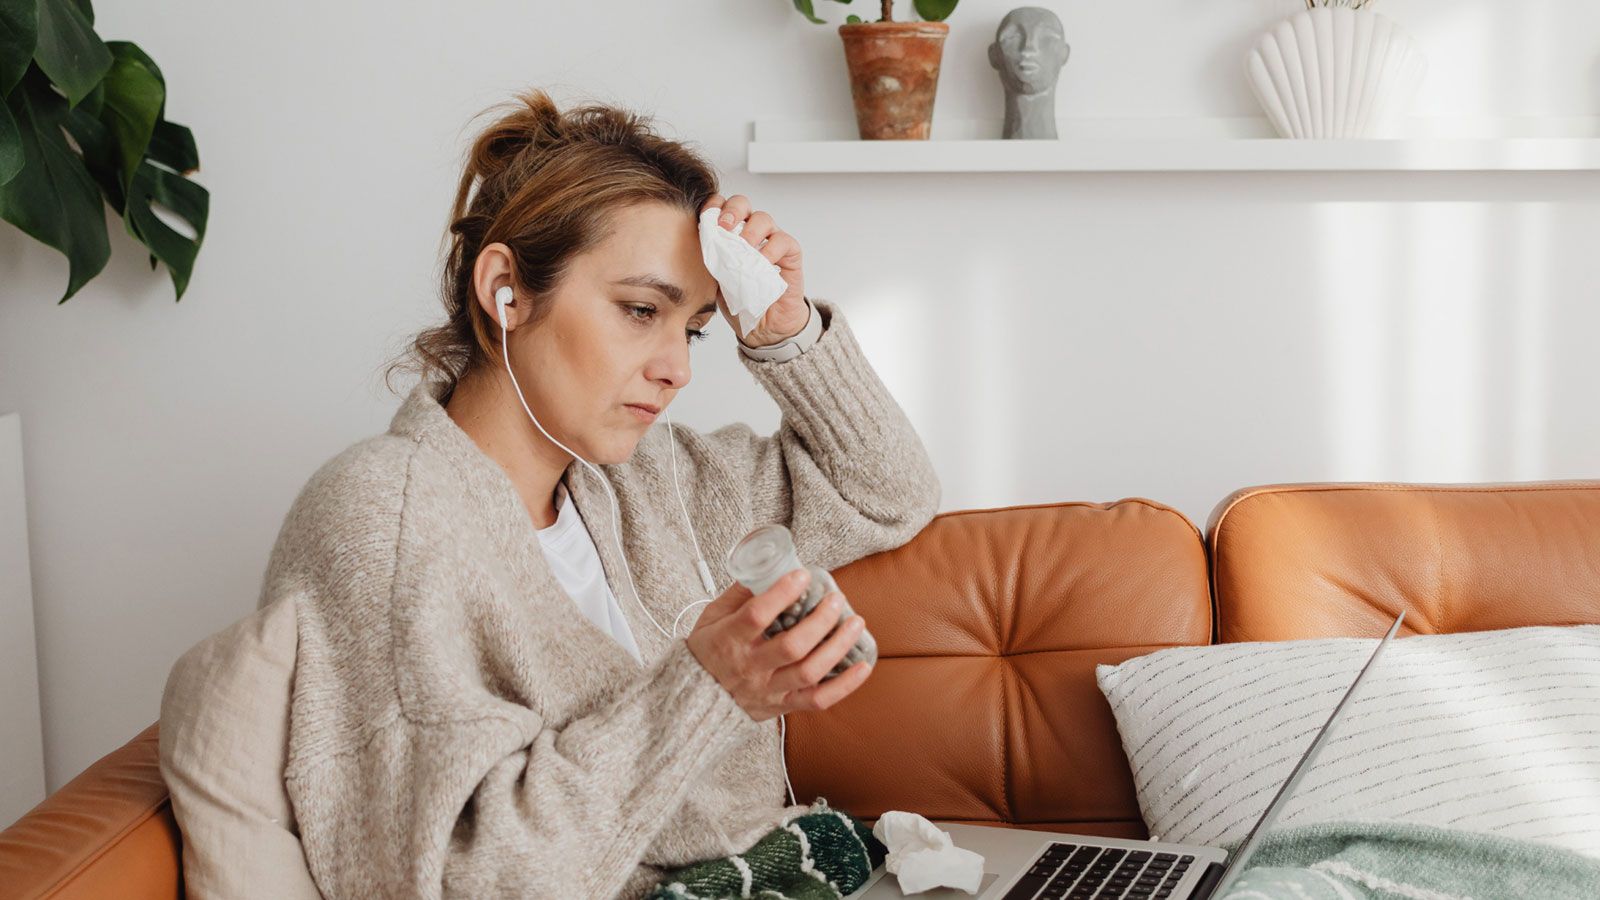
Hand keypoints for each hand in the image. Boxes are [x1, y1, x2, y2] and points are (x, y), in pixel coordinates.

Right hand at [685, 568, 872, 721]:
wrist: (695, 700)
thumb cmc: (707, 652)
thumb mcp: (712, 617)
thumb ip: (739, 594)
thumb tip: (768, 566)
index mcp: (729, 640)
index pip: (757, 616)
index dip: (782, 593)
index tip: (802, 575)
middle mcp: (750, 667)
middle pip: (792, 646)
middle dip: (820, 620)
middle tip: (836, 599)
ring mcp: (768, 689)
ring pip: (810, 672)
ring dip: (838, 646)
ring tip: (855, 623)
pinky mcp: (782, 706)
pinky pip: (819, 700)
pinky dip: (845, 685)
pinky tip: (863, 665)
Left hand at [701, 192, 809, 347]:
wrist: (763, 326)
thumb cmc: (741, 300)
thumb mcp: (717, 280)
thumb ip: (712, 260)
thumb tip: (703, 247)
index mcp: (730, 233)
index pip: (721, 207)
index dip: (713, 206)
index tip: (705, 218)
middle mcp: (751, 231)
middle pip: (742, 204)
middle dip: (732, 211)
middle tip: (724, 228)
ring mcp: (771, 240)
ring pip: (763, 218)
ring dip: (750, 231)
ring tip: (743, 250)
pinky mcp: (790, 253)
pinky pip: (782, 240)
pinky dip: (771, 249)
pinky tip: (762, 262)